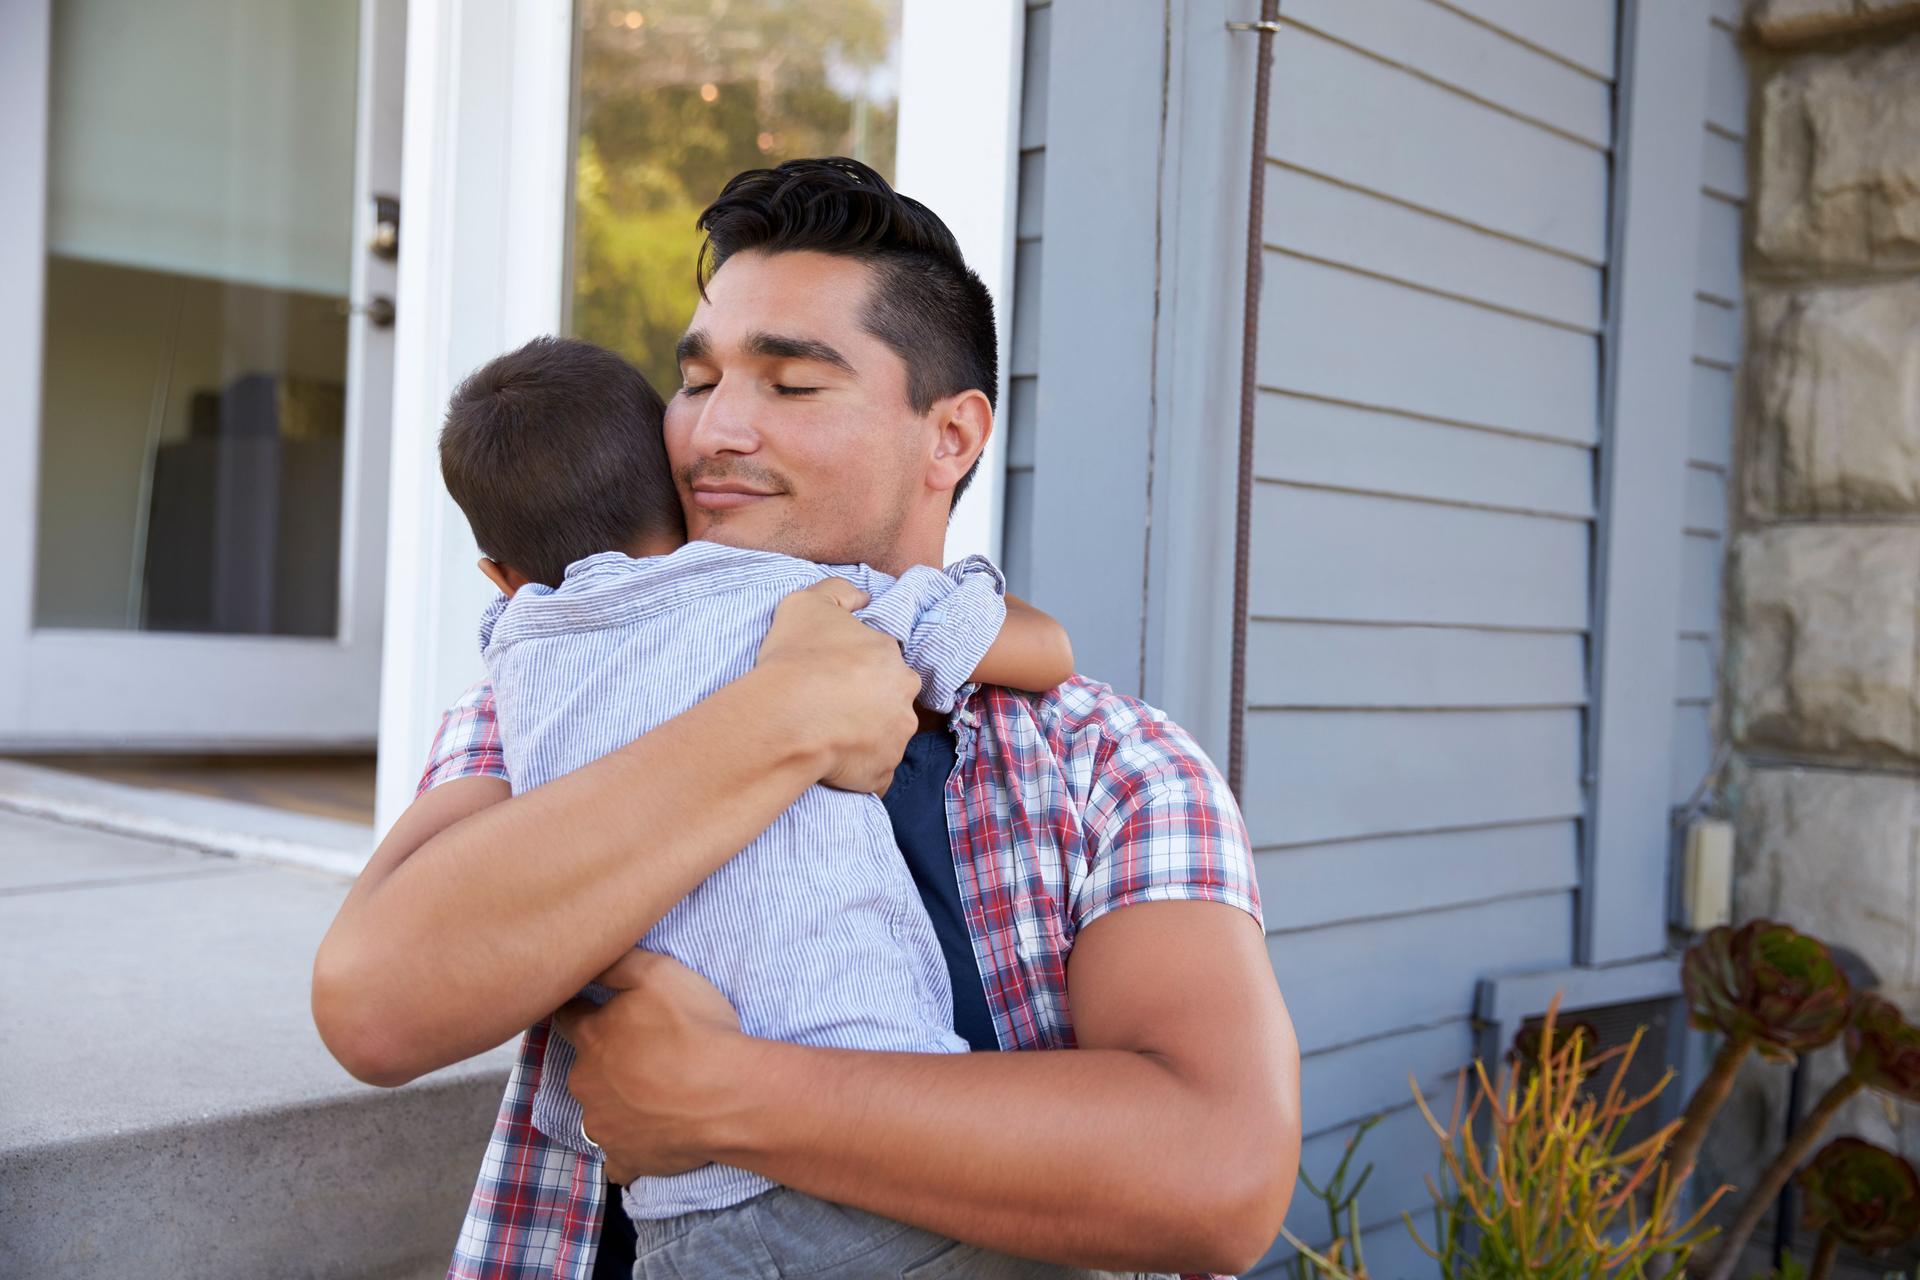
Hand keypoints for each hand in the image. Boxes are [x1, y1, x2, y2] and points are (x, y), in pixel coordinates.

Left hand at [554, 949, 750, 1184]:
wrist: (726, 1095)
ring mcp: (603, 1126)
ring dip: (618, 1102)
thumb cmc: (694, 1030)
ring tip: (656, 1094)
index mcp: (591, 1038)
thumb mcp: (657, 973)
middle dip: (604, 1059)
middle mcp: (586, 1084)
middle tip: (643, 1053)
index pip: (567, 1017)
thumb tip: (588, 957)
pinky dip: (631, 1146)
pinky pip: (618, 1156)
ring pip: (600, 1110)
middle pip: (584, 1067)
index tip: (592, 1007)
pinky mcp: (626, 1158)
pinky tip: (653, 1136)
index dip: (580, 1009)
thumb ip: (617, 963)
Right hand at [755, 577, 919, 793]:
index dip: (857, 670)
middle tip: (830, 709)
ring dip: (865, 738)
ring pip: (886, 737)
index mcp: (892, 657)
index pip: (883, 662)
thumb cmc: (797, 658)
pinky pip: (874, 774)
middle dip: (869, 705)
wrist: (787, 716)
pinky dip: (858, 771)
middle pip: (891, 700)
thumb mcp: (808, 602)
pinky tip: (832, 763)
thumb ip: (838, 592)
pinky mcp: (882, 773)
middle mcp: (904, 697)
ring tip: (827, 737)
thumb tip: (862, 597)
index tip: (831, 677)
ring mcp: (897, 739)